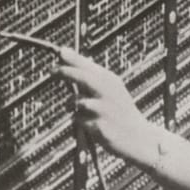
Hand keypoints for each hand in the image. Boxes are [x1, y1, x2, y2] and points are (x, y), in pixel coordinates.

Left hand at [58, 49, 158, 166]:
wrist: (138, 136)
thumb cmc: (119, 110)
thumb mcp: (111, 89)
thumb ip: (90, 74)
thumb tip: (66, 56)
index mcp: (112, 82)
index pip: (90, 66)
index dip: (72, 59)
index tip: (59, 52)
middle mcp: (110, 93)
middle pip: (83, 78)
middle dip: (66, 72)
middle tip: (52, 71)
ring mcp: (105, 110)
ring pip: (76, 101)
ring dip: (71, 104)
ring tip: (79, 108)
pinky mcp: (99, 126)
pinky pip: (77, 119)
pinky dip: (79, 120)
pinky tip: (90, 123)